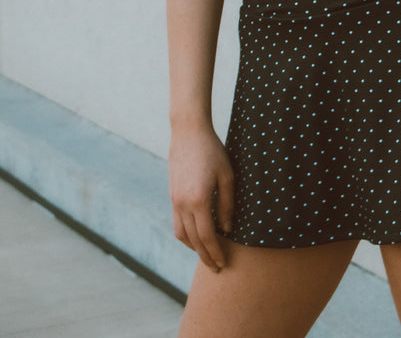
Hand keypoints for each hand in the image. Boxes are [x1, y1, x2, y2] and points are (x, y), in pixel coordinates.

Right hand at [168, 124, 233, 271]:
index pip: (207, 237)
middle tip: (217, 267)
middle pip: (194, 240)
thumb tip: (227, 229)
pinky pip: (177, 223)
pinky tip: (196, 236)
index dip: (215, 253)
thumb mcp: (227, 176)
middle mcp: (183, 204)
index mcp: (199, 200)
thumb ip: (228, 205)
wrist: (188, 133)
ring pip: (182, 235)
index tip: (223, 264)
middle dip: (205, 256)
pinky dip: (186, 235)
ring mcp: (175, 201)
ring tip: (207, 254)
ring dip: (194, 248)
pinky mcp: (172, 196)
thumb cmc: (213, 151)